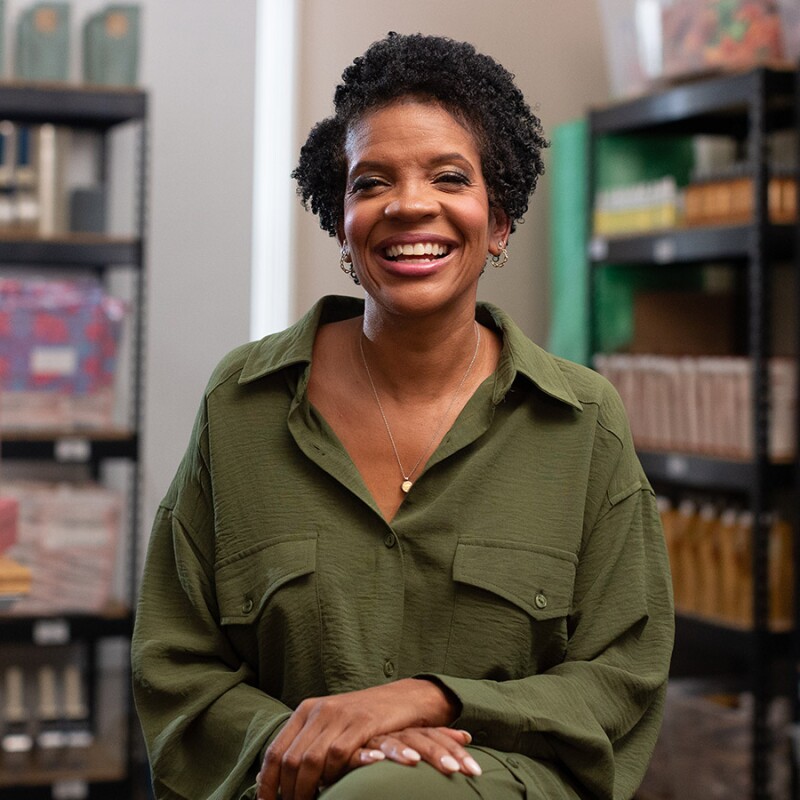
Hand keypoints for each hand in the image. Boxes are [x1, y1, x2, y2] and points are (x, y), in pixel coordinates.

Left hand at [256, 678, 457, 799]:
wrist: (404, 699)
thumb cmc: (365, 720)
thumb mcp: (331, 726)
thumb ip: (308, 745)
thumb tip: (275, 778)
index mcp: (306, 711)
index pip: (275, 751)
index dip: (267, 783)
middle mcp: (319, 710)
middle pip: (290, 760)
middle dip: (287, 792)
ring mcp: (340, 715)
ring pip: (310, 761)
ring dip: (306, 791)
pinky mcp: (362, 722)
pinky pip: (337, 755)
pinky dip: (332, 777)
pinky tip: (336, 787)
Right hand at [352, 726, 481, 776]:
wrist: (335, 729)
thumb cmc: (375, 737)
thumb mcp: (404, 739)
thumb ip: (431, 738)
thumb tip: (466, 735)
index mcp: (404, 728)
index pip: (432, 735)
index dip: (453, 748)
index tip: (474, 769)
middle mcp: (390, 729)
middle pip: (418, 738)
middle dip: (439, 753)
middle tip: (458, 769)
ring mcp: (369, 737)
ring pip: (390, 742)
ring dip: (403, 752)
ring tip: (417, 762)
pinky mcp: (346, 749)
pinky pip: (356, 751)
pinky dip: (367, 755)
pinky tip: (377, 760)